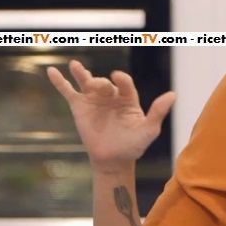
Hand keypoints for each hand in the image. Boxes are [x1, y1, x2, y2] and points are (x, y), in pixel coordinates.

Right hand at [47, 60, 175, 171]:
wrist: (114, 160)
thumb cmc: (133, 145)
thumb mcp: (149, 130)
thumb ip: (158, 112)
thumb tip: (173, 94)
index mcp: (128, 98)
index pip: (125, 83)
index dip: (121, 79)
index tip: (118, 77)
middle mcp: (111, 96)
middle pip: (105, 83)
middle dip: (101, 83)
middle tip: (98, 86)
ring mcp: (94, 100)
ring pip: (87, 82)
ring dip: (81, 73)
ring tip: (75, 65)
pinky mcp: (79, 108)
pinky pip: (68, 92)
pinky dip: (60, 82)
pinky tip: (52, 71)